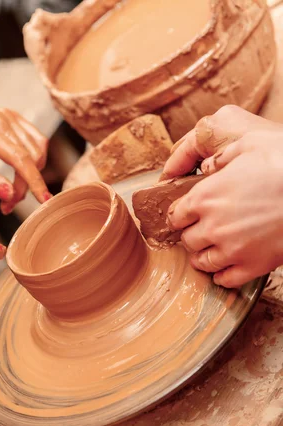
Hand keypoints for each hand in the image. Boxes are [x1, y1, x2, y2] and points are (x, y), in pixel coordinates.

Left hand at [0, 97, 49, 213]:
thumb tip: (9, 193)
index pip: (20, 158)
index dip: (34, 182)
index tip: (44, 201)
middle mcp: (1, 118)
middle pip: (31, 156)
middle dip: (26, 184)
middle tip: (7, 204)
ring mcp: (9, 115)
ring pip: (38, 149)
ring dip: (31, 174)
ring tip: (11, 192)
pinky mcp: (14, 118)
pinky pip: (36, 141)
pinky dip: (33, 162)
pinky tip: (18, 176)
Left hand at [160, 106, 282, 287]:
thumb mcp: (251, 144)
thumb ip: (224, 155)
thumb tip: (209, 164)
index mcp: (206, 197)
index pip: (176, 215)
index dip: (180, 215)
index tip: (185, 215)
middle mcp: (212, 227)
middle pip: (186, 240)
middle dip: (191, 235)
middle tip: (200, 231)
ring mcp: (231, 250)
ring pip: (201, 262)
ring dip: (202, 257)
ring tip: (209, 251)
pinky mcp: (251, 266)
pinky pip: (225, 279)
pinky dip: (222, 276)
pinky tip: (226, 267)